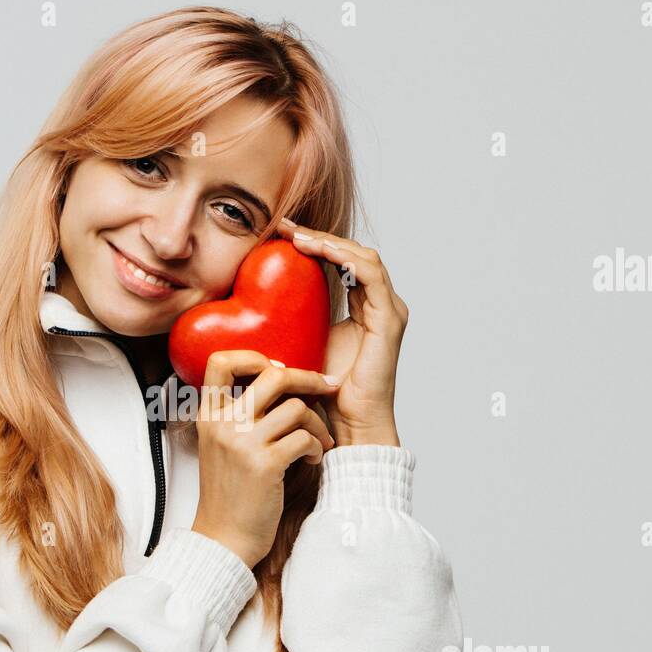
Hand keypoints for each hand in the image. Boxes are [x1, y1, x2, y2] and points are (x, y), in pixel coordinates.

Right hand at [190, 350, 339, 567]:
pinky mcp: (265, 465)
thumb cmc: (231, 494)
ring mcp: (243, 443)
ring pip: (296, 407)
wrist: (224, 540)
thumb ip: (239, 415)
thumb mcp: (221, 446)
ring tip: (319, 440)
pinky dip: (317, 446)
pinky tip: (313, 458)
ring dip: (318, 423)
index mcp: (209, 416)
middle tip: (326, 387)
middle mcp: (223, 424)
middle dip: (308, 378)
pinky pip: (305, 438)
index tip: (278, 367)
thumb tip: (278, 380)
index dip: (254, 355)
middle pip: (272, 375)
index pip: (221, 361)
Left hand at [274, 217, 407, 446]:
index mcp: (366, 309)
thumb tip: (261, 307)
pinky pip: (370, 274)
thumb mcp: (306, 345)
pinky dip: (343, 257)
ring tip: (297, 236)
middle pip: (355, 253)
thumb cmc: (327, 394)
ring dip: (330, 242)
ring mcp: (389, 311)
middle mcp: (382, 306)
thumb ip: (298, 321)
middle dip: (320, 236)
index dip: (317, 244)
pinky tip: (316, 250)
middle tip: (286, 226)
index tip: (282, 234)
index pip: (345, 263)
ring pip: (364, 257)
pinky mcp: (389, 319)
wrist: (349, 424)